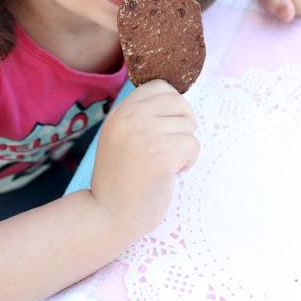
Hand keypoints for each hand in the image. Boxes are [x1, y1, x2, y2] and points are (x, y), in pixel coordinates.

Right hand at [90, 79, 198, 240]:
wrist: (107, 214)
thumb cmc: (120, 178)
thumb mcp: (120, 136)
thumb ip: (140, 116)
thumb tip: (177, 100)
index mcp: (121, 111)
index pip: (159, 86)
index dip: (171, 105)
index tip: (166, 127)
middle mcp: (131, 117)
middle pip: (179, 102)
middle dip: (184, 123)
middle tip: (173, 145)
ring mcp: (146, 135)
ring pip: (188, 125)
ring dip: (185, 145)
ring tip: (167, 162)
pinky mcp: (161, 155)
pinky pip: (193, 145)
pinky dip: (189, 161)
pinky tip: (172, 172)